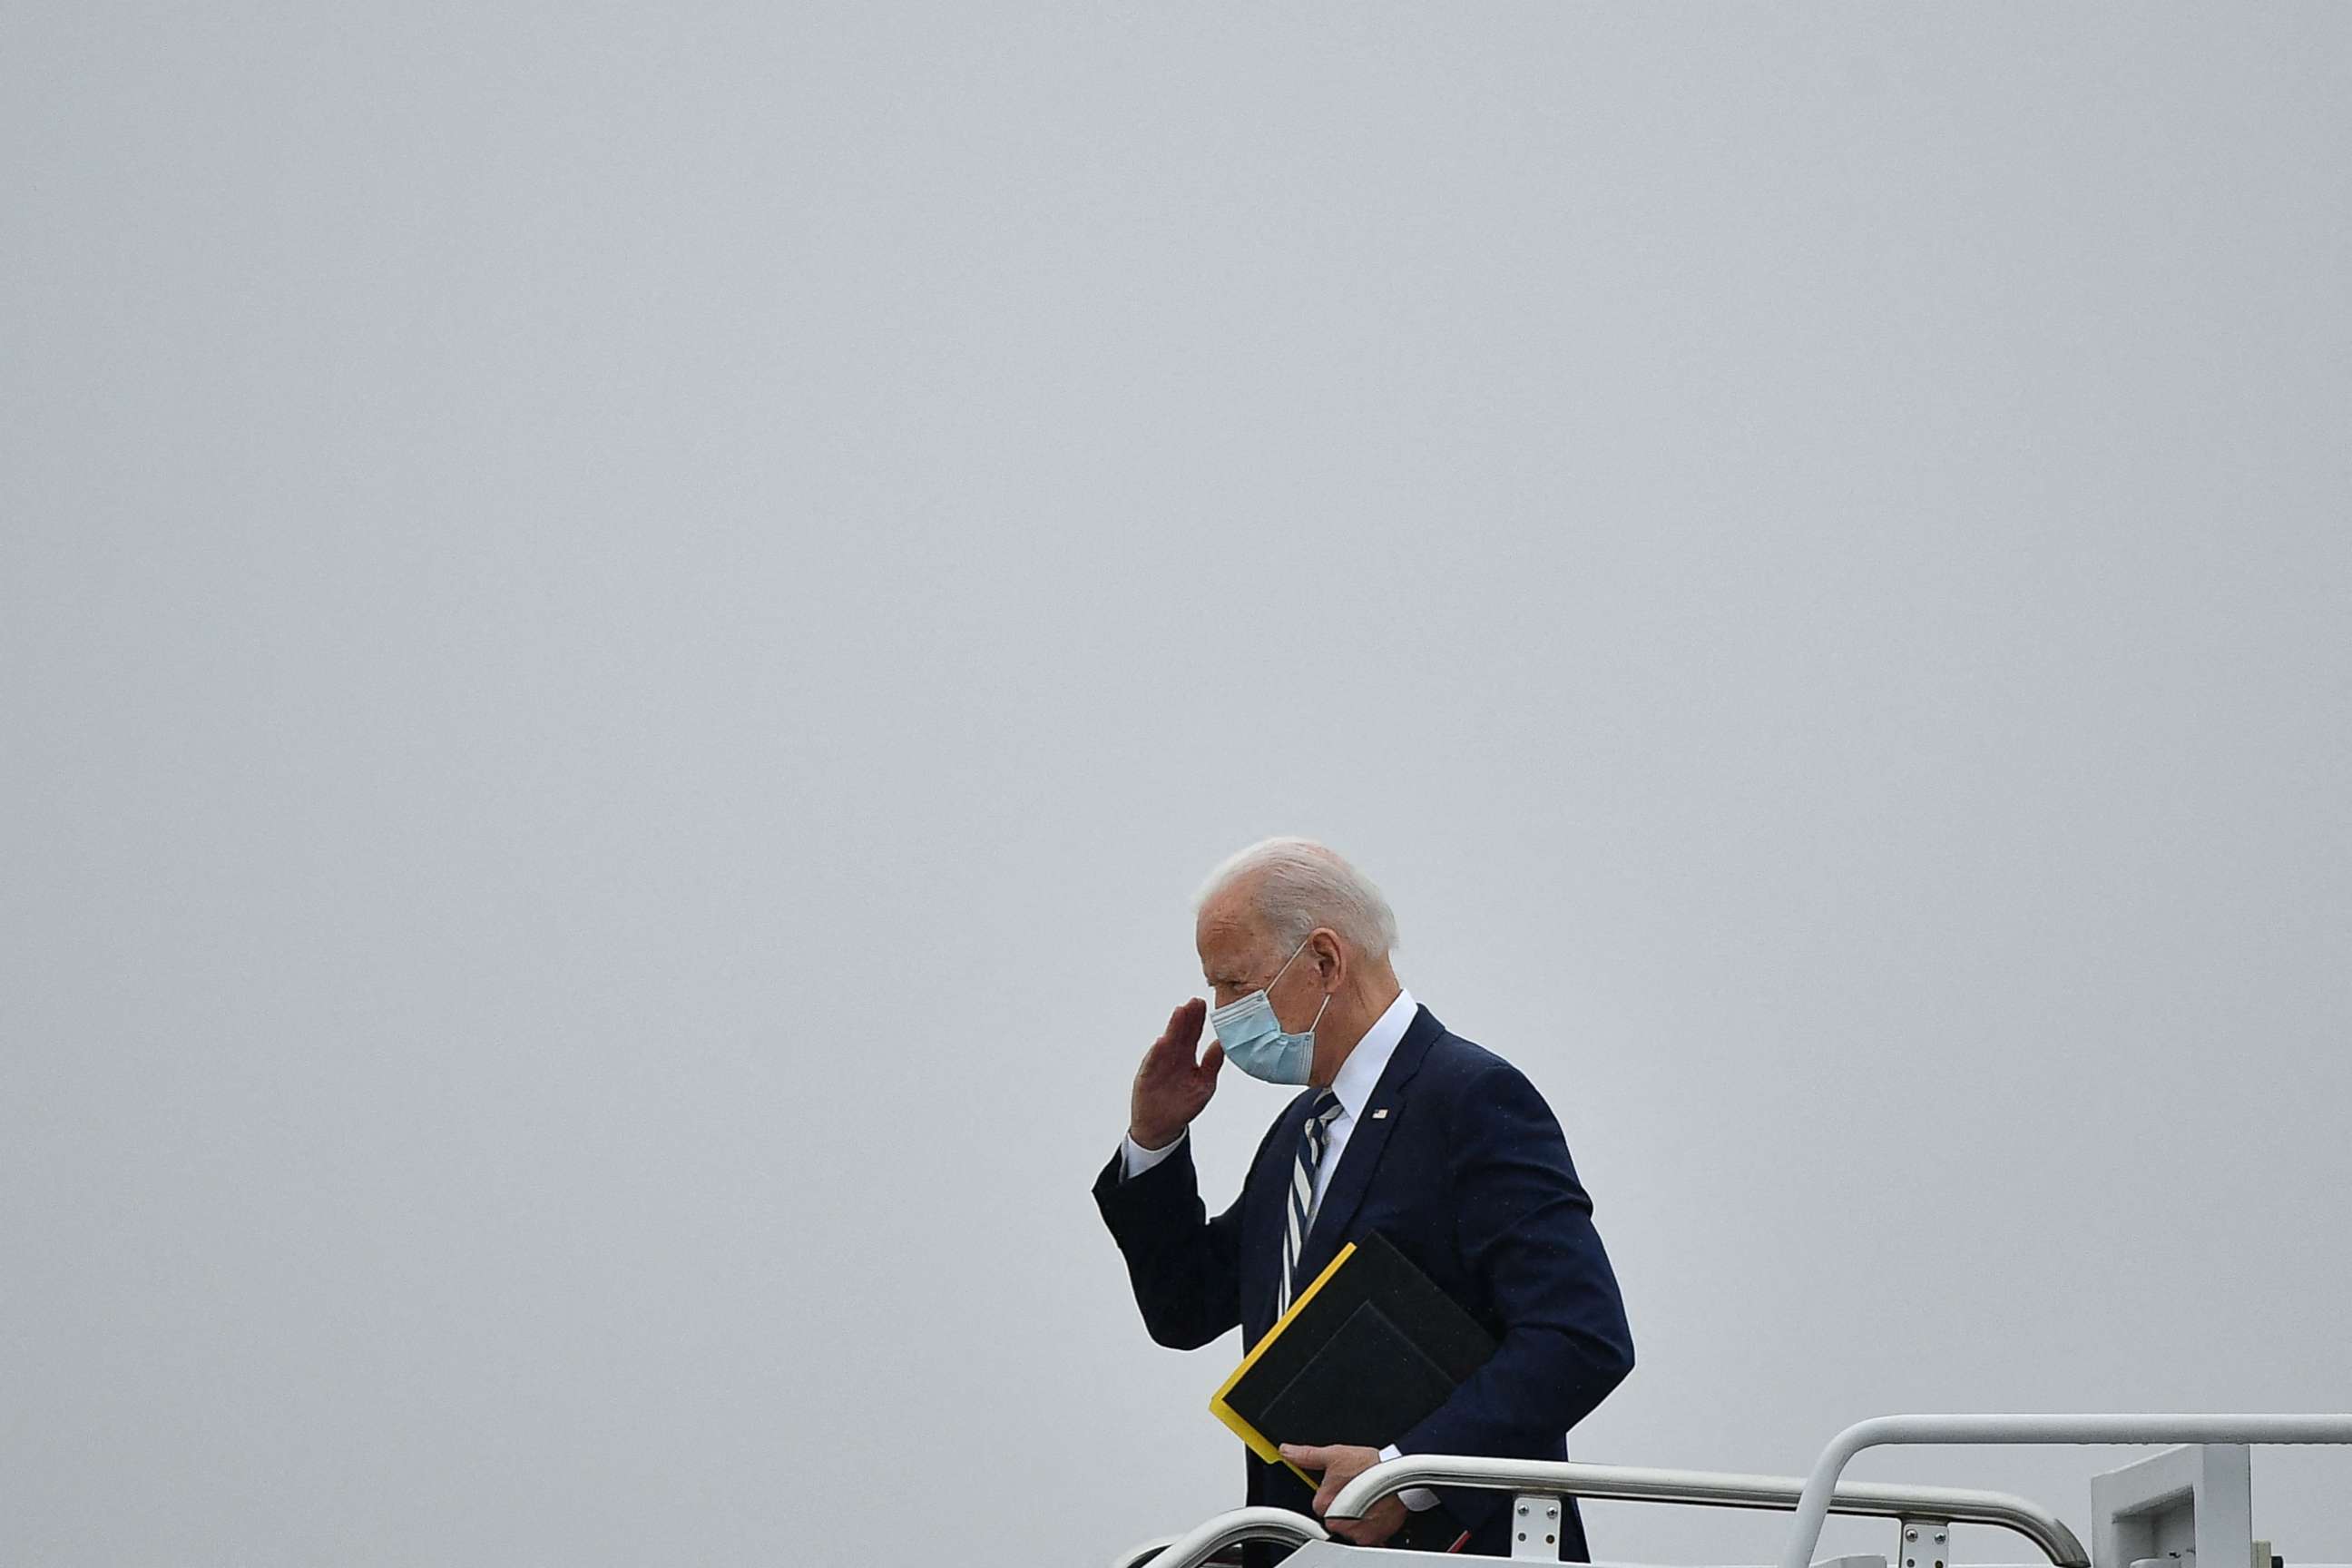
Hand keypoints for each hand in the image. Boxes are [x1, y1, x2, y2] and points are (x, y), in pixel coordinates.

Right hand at [1128, 999, 1221, 1150]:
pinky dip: (1157, 1053)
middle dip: (1187, 1017)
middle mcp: (1173, 1058)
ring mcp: (1159, 1065)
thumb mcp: (1204, 1085)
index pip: (1193, 1033)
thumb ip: (1212, 1064)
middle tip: (1194, 1001)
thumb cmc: (1183, 1105)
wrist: (1161, 1126)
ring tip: (1180, 1012)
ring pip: (1168, 1043)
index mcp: (1187, 1057)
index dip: (1197, 1019)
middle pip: (1180, 1033)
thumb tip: (1222, 1043)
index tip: (1203, 1003)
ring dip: (1173, 1027)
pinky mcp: (1147, 1077)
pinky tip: (1162, 1041)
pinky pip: (1152, 1063)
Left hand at [1280, 1442, 1407, 1546]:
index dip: (1329, 1494)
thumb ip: (1307, 1455)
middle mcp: (1337, 1521)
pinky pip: (1364, 1537)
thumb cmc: (1370, 1464)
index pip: (1318, 1505)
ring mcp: (1355, 1531)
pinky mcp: (1372, 1538)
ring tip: (1366, 1499)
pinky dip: (1368, 1527)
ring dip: (1355, 1518)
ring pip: (1347, 1528)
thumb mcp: (1335, 1454)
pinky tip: (1374, 1511)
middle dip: (1341, 1507)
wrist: (1400, 1473)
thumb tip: (1288, 1451)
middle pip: (1332, 1518)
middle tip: (1354, 1491)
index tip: (1340, 1486)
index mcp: (1324, 1502)